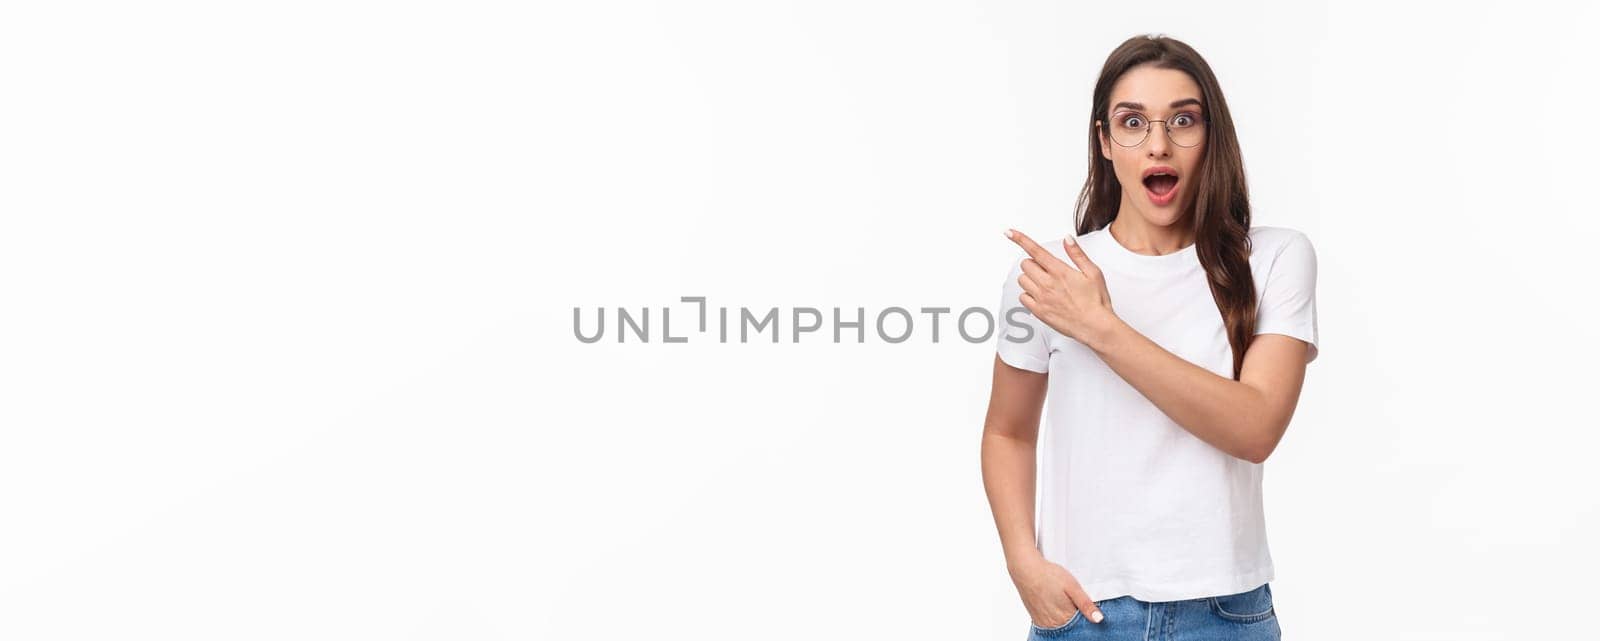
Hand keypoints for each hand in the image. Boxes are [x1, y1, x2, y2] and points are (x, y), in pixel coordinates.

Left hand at [1004, 228, 1117, 347]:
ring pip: (1022, 280)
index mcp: (1060, 271)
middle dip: (1034, 263)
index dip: (1020, 239)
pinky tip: (1042, 297)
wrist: (1095, 326)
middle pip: (1025, 264)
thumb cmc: (1096, 301)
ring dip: (1030, 278)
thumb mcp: (1093, 272)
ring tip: (1046, 284)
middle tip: (1047, 270)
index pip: (1035, 250)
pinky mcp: (1038, 311)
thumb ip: (1077, 254)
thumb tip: (1067, 239)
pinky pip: (1023, 297)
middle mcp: (1047, 284)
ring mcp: (1041, 298)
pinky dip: (1029, 295)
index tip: (1009, 232)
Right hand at [1008, 551, 1105, 626]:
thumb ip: (1085, 604)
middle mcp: (1054, 624)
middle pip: (1071, 628)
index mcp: (1065, 617)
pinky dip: (1056, 620)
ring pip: (1061, 627)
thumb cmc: (1049, 575)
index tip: (1086, 607)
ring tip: (1063, 602)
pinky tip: (1056, 607)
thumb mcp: (1072, 586)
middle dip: (1076, 618)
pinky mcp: (1036, 620)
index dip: (1086, 616)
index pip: (1082, 625)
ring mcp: (1043, 623)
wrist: (1025, 569)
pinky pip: (1050, 626)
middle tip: (1072, 601)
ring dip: (1066, 619)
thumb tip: (1099, 620)